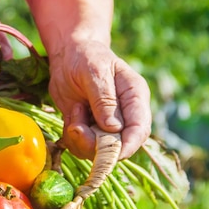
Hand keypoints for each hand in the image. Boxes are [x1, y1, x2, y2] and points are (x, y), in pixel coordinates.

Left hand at [47, 39, 150, 159]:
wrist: (68, 55)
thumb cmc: (86, 57)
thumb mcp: (95, 72)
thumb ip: (104, 99)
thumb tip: (114, 128)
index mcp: (135, 97)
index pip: (140, 129)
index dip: (128, 146)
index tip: (109, 153)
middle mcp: (124, 115)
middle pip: (120, 145)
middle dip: (96, 145)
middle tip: (76, 126)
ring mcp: (106, 124)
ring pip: (98, 150)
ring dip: (81, 139)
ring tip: (75, 111)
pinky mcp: (89, 129)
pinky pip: (82, 146)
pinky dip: (72, 137)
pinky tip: (71, 115)